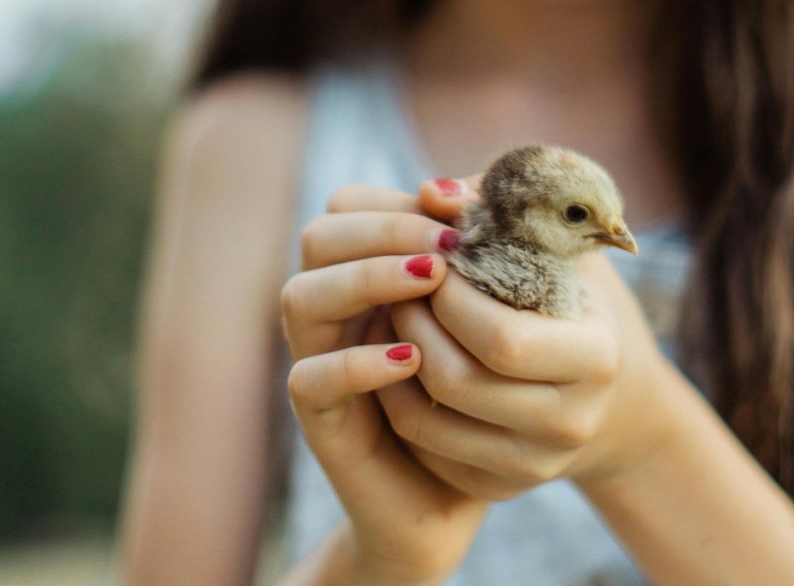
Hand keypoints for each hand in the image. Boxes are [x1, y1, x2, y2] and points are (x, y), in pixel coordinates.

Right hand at [280, 186, 487, 583]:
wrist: (461, 488)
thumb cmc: (486, 391)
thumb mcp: (492, 317)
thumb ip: (477, 258)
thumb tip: (461, 191)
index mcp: (369, 277)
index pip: (348, 209)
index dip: (395, 199)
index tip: (457, 208)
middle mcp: (336, 312)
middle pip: (318, 238)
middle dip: (382, 229)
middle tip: (447, 242)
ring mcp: (322, 361)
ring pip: (301, 296)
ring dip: (365, 279)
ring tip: (433, 279)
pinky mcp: (324, 421)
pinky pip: (309, 378)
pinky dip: (357, 362)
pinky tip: (413, 358)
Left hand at [372, 180, 673, 499]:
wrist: (613, 401)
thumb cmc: (580, 307)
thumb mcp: (563, 253)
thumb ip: (504, 215)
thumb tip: (433, 190)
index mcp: (597, 358)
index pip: (501, 338)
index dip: (451, 297)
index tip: (434, 260)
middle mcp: (572, 422)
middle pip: (457, 382)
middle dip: (414, 324)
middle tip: (401, 288)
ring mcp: (536, 464)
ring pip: (428, 422)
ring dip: (392, 362)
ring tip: (394, 318)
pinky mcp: (501, 486)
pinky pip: (425, 449)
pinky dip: (397, 402)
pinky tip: (398, 362)